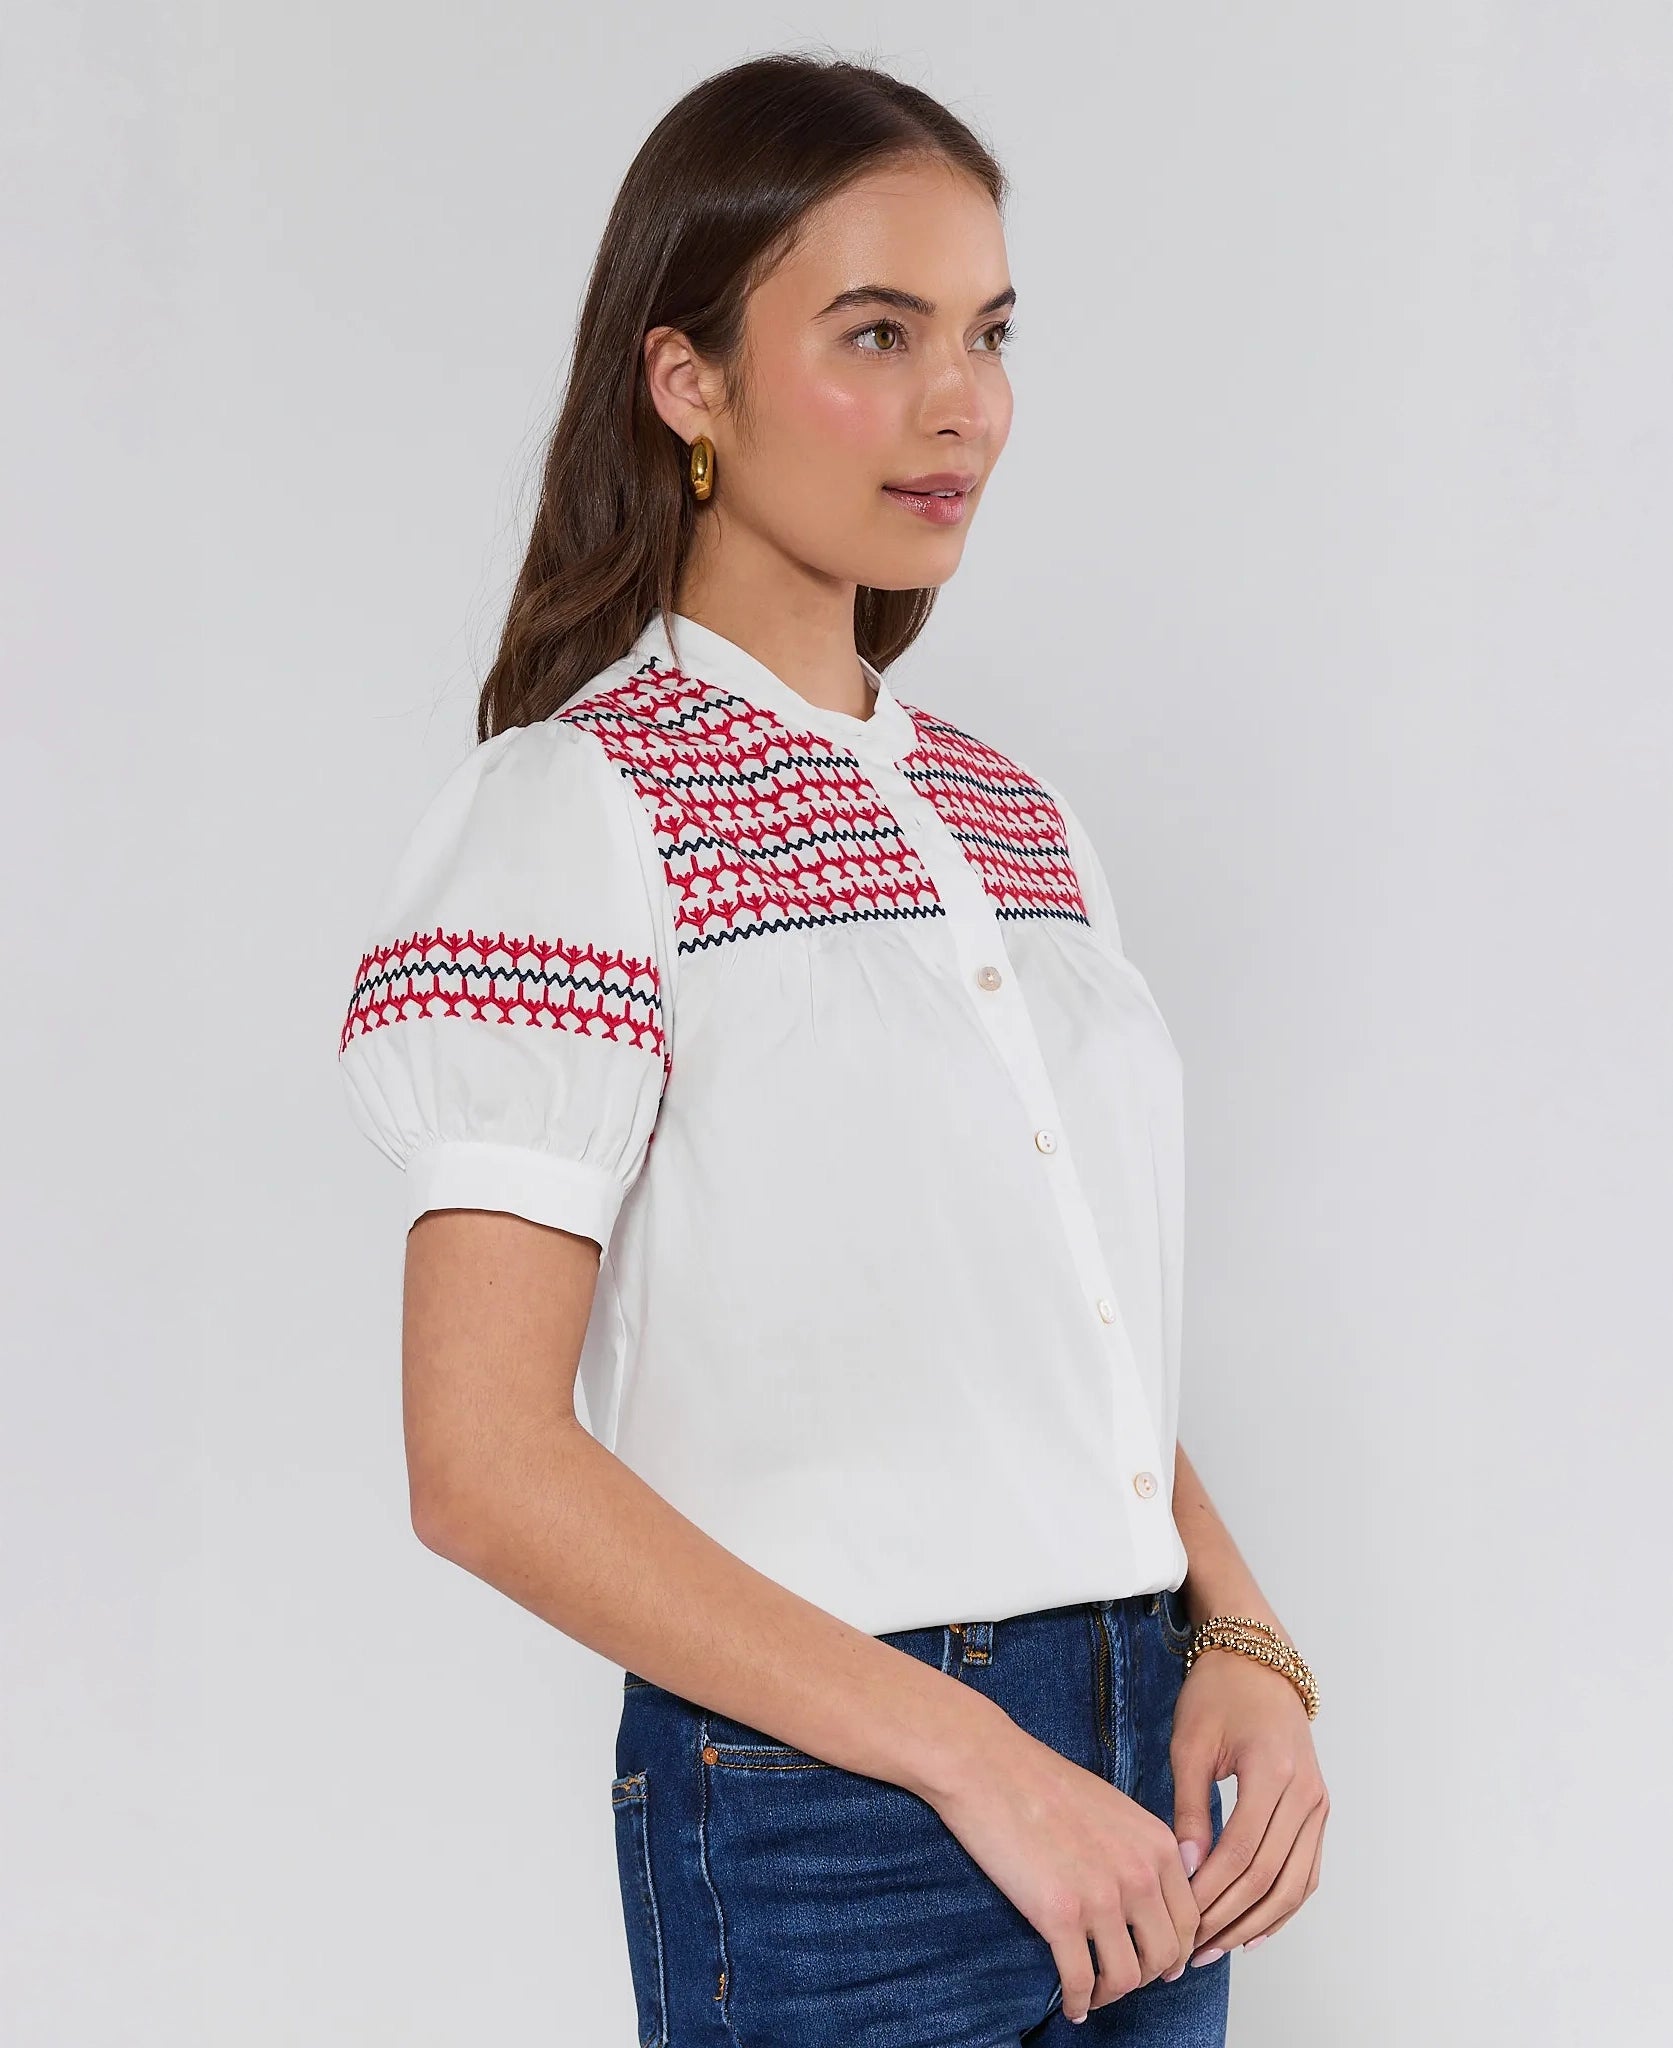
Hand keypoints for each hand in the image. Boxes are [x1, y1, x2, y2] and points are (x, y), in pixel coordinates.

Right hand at [929, 1706, 1201, 2021]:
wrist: (989, 1767)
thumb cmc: (1041, 1780)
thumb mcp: (1115, 1806)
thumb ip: (1144, 1848)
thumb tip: (1157, 1890)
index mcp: (1157, 1844)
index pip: (1189, 1920)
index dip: (1175, 1949)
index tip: (1158, 1961)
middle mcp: (1139, 1873)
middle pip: (1164, 1955)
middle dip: (1145, 1976)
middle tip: (1123, 1978)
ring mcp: (1101, 1897)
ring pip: (1127, 1977)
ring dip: (1111, 1994)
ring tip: (1095, 1993)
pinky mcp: (1059, 1915)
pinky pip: (1081, 1981)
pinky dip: (1078, 2001)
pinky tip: (1071, 2003)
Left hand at [1169, 1641, 1328, 1959]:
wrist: (1258, 1662)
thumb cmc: (1217, 1694)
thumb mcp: (1190, 1744)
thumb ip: (1188, 1808)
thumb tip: (1184, 1869)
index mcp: (1271, 1770)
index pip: (1241, 1852)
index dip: (1209, 1893)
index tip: (1178, 1919)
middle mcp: (1305, 1793)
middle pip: (1268, 1877)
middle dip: (1228, 1919)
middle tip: (1191, 1949)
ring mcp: (1318, 1804)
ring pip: (1293, 1885)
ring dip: (1255, 1923)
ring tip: (1216, 1948)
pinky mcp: (1319, 1811)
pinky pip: (1306, 1873)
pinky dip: (1282, 1907)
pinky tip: (1252, 1930)